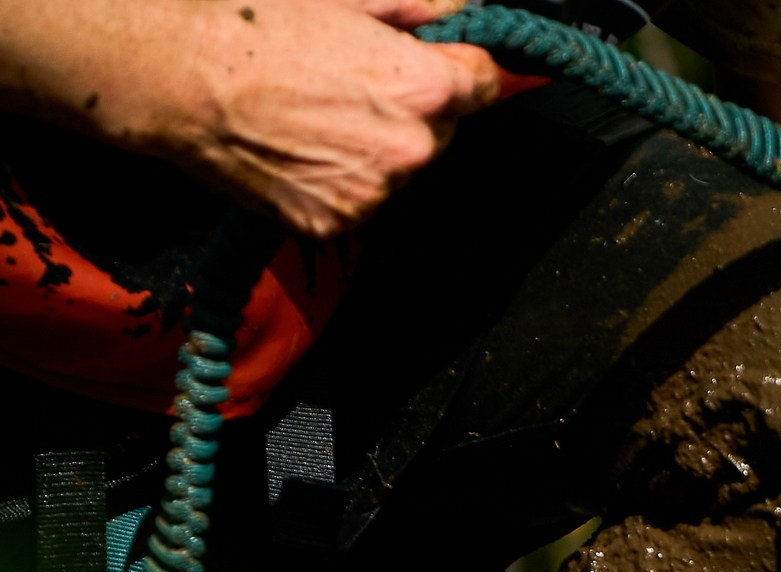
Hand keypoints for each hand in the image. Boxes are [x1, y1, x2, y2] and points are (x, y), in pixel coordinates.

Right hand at [0, 0, 505, 238]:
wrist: (176, 76)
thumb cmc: (252, 23)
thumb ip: (418, 8)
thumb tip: (463, 11)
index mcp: (424, 88)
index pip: (484, 83)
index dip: (459, 66)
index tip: (436, 61)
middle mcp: (412, 149)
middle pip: (444, 130)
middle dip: (413, 109)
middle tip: (350, 82)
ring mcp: (375, 192)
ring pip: (400, 168)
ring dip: (375, 146)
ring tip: (314, 112)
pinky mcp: (337, 221)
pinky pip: (358, 198)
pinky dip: (339, 178)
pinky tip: (298, 145)